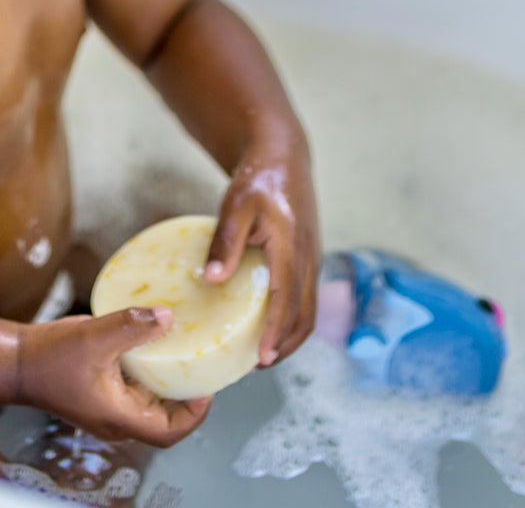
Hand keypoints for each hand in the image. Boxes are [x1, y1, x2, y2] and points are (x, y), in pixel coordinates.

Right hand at [17, 307, 211, 444]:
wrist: (17, 362)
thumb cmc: (49, 359)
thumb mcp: (95, 337)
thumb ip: (132, 326)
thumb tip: (167, 317)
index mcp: (119, 417)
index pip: (170, 431)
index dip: (195, 412)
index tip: (207, 384)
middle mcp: (117, 419)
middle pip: (166, 418)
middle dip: (188, 394)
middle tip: (202, 362)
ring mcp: (110, 407)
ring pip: (152, 402)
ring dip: (170, 382)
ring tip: (186, 351)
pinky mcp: (103, 392)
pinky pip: (136, 387)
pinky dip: (151, 371)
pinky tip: (155, 343)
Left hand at [204, 148, 319, 366]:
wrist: (283, 156)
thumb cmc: (258, 179)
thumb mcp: (236, 205)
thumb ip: (226, 241)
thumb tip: (212, 280)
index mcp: (291, 248)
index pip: (288, 302)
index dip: (275, 334)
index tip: (261, 360)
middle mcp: (308, 259)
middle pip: (304, 317)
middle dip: (283, 347)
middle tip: (254, 367)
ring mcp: (312, 260)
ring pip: (308, 311)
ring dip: (288, 337)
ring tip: (260, 354)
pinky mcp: (308, 258)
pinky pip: (305, 299)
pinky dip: (291, 319)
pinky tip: (267, 324)